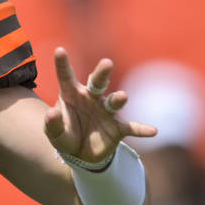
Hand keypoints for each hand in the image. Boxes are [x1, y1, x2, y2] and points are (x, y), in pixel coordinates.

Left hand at [44, 47, 156, 163]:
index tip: (59, 50)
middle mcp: (91, 98)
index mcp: (72, 94)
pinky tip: (152, 131)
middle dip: (102, 73)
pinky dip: (141, 129)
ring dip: (118, 99)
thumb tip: (51, 113)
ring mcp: (106, 112)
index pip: (66, 77)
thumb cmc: (65, 135)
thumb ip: (51, 123)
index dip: (62, 64)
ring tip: (122, 97)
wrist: (80, 154)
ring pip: (114, 101)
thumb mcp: (53, 132)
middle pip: (97, 82)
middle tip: (106, 63)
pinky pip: (132, 128)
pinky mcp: (118, 127)